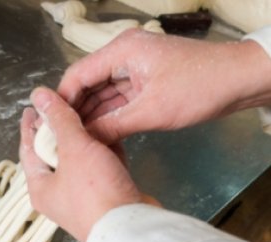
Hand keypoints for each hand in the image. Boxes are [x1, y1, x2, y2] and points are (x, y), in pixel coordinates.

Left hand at [20, 87, 157, 241]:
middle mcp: (57, 194)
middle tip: (66, 103)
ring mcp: (83, 196)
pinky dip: (104, 151)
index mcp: (39, 186)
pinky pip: (100, 168)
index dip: (31, 124)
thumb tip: (38, 94)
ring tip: (89, 111)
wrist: (130, 228)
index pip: (28, 149)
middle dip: (60, 128)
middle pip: (54, 154)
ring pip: (80, 160)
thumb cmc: (93, 190)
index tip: (35, 104)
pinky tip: (110, 131)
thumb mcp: (73, 149)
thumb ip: (59, 120)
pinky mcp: (106, 196)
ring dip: (84, 137)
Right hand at [58, 29, 270, 142]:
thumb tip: (84, 141)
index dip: (62, 101)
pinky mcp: (144, 82)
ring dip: (90, 116)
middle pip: (87, 84)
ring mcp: (134, 69)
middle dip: (74, 111)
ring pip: (101, 94)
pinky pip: (117, 100)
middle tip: (59, 137)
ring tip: (73, 140)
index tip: (50, 125)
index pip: (78, 74)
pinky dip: (107, 116)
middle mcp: (123, 55)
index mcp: (122, 50)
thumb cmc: (200, 88)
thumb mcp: (152, 110)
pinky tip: (96, 134)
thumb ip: (113, 126)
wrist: (240, 81)